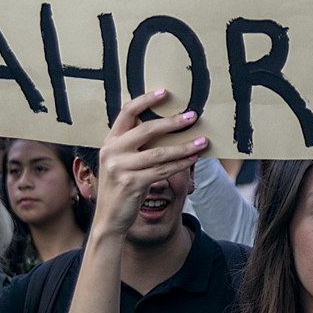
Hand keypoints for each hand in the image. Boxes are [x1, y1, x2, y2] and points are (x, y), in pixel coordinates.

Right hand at [90, 91, 205, 239]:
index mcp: (110, 141)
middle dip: (173, 122)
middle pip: (147, 129)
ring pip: (160, 152)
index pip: (127, 112)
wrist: (109, 219)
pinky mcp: (131, 183)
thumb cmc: (122, 187)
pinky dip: (180, 164)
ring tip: (202, 141)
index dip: (146, 100)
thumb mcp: (122, 162)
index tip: (165, 92)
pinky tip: (193, 159)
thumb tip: (168, 126)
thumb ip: (136, 145)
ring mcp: (120, 168)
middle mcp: (112, 151)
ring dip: (184, 146)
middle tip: (193, 116)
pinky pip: (162, 170)